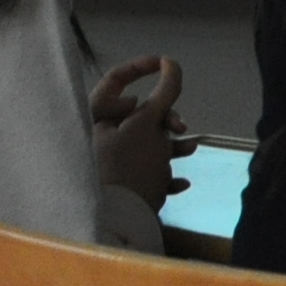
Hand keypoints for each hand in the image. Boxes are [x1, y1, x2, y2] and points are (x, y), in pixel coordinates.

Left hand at [89, 55, 189, 205]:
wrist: (121, 223)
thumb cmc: (131, 167)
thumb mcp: (149, 125)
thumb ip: (164, 93)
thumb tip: (170, 64)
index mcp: (95, 117)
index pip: (115, 79)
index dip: (141, 67)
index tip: (166, 63)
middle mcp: (98, 137)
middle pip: (139, 114)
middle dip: (166, 117)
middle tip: (181, 127)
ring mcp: (111, 164)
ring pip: (148, 144)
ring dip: (172, 146)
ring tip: (190, 150)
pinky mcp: (124, 187)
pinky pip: (149, 174)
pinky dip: (166, 175)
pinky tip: (181, 183)